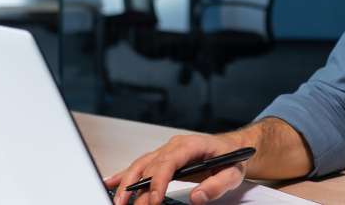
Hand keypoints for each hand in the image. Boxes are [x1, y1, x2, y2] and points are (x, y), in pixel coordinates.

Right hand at [103, 133, 249, 204]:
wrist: (233, 148)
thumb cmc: (232, 158)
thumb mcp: (233, 173)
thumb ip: (217, 185)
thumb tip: (197, 197)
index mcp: (190, 145)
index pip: (168, 162)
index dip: (158, 181)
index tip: (154, 200)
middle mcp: (174, 146)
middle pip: (149, 165)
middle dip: (139, 188)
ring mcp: (166, 151)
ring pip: (140, 165)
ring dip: (127, 183)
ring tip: (118, 201)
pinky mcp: (162, 158)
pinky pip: (140, 165)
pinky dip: (124, 175)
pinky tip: (111, 183)